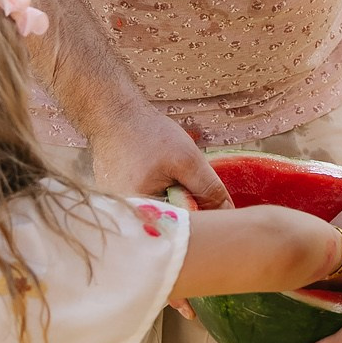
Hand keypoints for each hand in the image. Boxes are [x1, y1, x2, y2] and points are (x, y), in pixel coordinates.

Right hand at [87, 97, 230, 208]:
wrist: (113, 114)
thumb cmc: (149, 134)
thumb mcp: (188, 160)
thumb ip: (209, 189)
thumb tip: (228, 213)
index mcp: (141, 212)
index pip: (180, 228)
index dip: (197, 214)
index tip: (199, 193)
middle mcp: (124, 218)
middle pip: (167, 222)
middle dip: (181, 203)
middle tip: (175, 175)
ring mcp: (117, 210)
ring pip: (156, 212)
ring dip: (167, 197)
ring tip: (158, 170)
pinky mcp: (115, 201)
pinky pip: (144, 204)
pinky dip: (153, 191)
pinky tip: (147, 171)